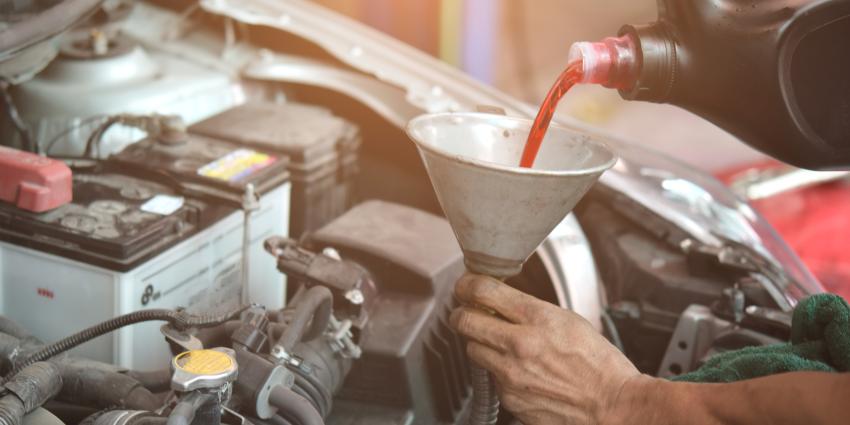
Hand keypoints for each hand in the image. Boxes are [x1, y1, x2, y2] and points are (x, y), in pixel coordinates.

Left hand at [450, 274, 644, 424]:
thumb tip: (503, 302)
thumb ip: (531, 309)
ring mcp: (511, 374)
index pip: (483, 291)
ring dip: (479, 342)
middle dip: (462, 313)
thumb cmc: (599, 365)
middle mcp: (519, 345)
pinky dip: (498, 371)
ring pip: (472, 349)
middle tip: (467, 312)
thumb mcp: (569, 320)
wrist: (613, 407)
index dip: (467, 285)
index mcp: (538, 319)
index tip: (466, 286)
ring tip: (498, 343)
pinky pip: (490, 378)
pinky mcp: (510, 398)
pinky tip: (520, 370)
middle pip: (464, 320)